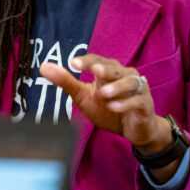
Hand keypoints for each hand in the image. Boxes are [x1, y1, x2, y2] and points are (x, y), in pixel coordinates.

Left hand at [39, 54, 170, 152]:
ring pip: (130, 82)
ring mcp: (137, 90)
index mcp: (108, 72)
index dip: (87, 61)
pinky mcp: (145, 105)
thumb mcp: (83, 96)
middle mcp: (124, 76)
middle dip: (105, 69)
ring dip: (116, 87)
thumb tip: (43, 66)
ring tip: (102, 94)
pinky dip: (125, 103)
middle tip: (95, 71)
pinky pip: (138, 101)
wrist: (133, 129)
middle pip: (115, 68)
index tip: (73, 63)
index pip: (98, 60)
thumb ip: (66, 81)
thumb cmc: (107, 108)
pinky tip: (113, 107)